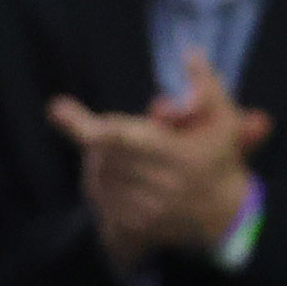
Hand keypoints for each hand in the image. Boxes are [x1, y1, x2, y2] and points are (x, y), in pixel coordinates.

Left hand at [48, 50, 268, 267]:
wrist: (228, 219)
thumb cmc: (220, 164)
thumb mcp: (223, 122)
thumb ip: (206, 88)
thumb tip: (190, 54)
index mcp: (163, 151)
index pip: (107, 134)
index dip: (79, 123)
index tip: (59, 108)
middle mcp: (144, 182)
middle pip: (98, 152)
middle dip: (108, 143)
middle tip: (136, 146)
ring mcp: (134, 210)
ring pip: (96, 179)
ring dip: (106, 170)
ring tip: (136, 170)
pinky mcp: (128, 231)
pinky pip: (100, 210)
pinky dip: (108, 199)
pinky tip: (127, 194)